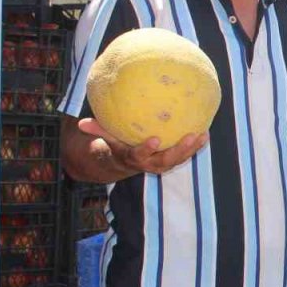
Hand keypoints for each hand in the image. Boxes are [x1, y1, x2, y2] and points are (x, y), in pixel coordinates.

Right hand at [76, 117, 207, 174]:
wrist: (125, 162)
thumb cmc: (116, 144)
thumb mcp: (105, 138)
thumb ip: (97, 130)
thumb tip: (80, 123)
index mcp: (132, 158)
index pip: (139, 156)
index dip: (146, 150)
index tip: (154, 140)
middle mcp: (149, 164)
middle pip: (165, 161)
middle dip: (178, 151)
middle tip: (189, 137)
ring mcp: (161, 163)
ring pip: (178, 159)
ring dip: (191, 149)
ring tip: (202, 135)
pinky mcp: (171, 159)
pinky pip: (185, 154)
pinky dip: (195, 145)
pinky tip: (205, 133)